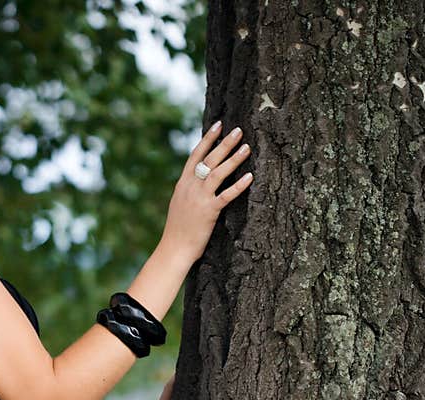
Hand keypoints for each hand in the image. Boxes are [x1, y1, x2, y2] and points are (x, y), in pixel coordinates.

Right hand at [161, 122, 253, 263]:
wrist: (174, 248)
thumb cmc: (178, 230)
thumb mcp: (179, 204)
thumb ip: (189, 190)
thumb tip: (199, 179)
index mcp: (182, 184)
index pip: (195, 156)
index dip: (208, 139)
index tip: (218, 125)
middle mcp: (190, 187)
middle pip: (209, 160)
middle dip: (224, 143)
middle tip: (239, 130)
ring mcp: (199, 199)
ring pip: (218, 173)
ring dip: (233, 159)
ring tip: (247, 147)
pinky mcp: (209, 211)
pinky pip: (226, 195)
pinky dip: (238, 185)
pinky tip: (250, 177)